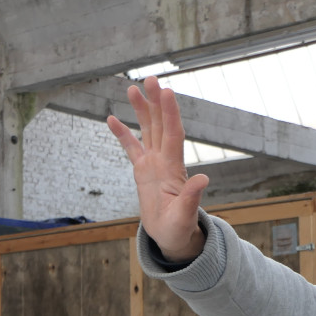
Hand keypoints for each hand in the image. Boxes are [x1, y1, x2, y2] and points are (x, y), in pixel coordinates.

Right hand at [107, 76, 209, 261]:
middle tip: (151, 78)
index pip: (173, 134)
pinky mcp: (142, 171)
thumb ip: (192, 197)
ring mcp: (153, 164)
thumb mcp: (184, 215)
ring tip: (132, 87)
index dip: (170, 113)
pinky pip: (131, 147)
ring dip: (141, 109)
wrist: (172, 237)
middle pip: (160, 125)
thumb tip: (203, 178)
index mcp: (173, 168)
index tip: (167, 91)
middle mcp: (164, 161)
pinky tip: (111, 118)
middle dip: (156, 102)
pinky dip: (122, 133)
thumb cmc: (179, 229)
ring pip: (147, 130)